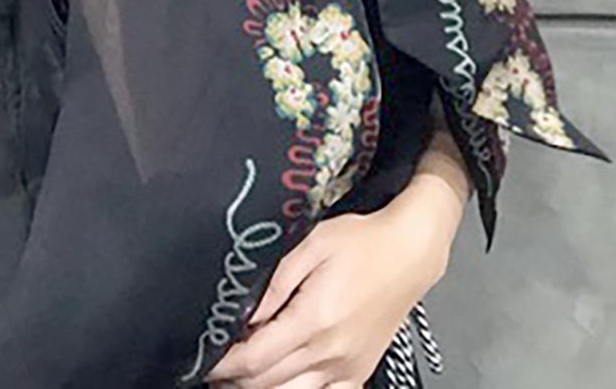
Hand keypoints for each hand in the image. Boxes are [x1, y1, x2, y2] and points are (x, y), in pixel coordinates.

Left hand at [204, 194, 447, 388]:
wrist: (410, 252)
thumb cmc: (362, 241)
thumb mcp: (312, 244)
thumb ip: (275, 282)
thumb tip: (244, 313)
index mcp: (314, 319)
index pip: (255, 359)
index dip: (223, 364)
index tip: (205, 357)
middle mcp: (331, 352)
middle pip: (268, 384)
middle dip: (235, 379)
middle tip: (214, 367)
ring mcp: (347, 368)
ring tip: (239, 377)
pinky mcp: (359, 372)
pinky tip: (281, 383)